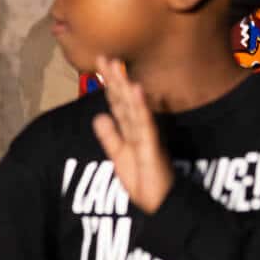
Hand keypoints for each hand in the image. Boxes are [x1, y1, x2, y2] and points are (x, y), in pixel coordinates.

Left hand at [90, 55, 172, 212]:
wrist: (162, 204)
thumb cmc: (144, 181)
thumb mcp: (120, 157)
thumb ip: (110, 137)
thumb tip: (98, 116)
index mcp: (130, 130)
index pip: (117, 103)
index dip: (108, 84)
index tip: (99, 64)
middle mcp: (139, 128)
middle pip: (124, 100)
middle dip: (113, 79)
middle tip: (105, 55)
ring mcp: (146, 135)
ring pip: (133, 107)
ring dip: (124, 86)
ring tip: (116, 66)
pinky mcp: (153, 146)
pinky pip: (145, 124)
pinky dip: (140, 107)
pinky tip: (136, 90)